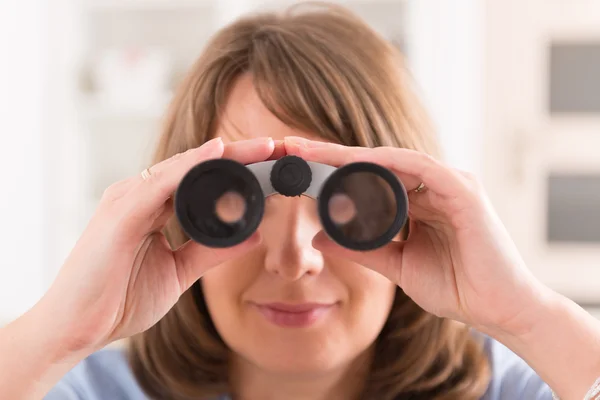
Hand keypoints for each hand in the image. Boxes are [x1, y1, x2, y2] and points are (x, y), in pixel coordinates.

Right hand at [38, 137, 281, 353]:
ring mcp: (127, 201)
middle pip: (194, 166)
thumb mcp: (179, 272)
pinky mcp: (120, 214)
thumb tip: (253, 236)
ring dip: (224, 155)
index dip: (235, 170)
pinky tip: (217, 154)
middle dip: (238, 155)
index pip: (199, 180)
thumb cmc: (118, 299)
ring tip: (261, 147)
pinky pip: (160, 183)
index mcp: (151, 207)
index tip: (271, 164)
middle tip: (275, 147)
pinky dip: (190, 166)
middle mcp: (139, 196)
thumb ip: (212, 251)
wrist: (77, 329)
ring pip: (182, 167)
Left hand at [284, 136, 547, 335]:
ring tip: (311, 151)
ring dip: (350, 154)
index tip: (296, 167)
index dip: (331, 171)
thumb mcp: (396, 265)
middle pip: (375, 163)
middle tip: (291, 146)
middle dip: (331, 154)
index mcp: (419, 201)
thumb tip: (318, 239)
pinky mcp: (464, 190)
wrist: (500, 311)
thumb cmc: (456, 286)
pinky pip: (420, 168)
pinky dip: (387, 163)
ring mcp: (450, 184)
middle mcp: (433, 186)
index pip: (369, 179)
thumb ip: (359, 249)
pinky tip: (355, 161)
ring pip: (392, 160)